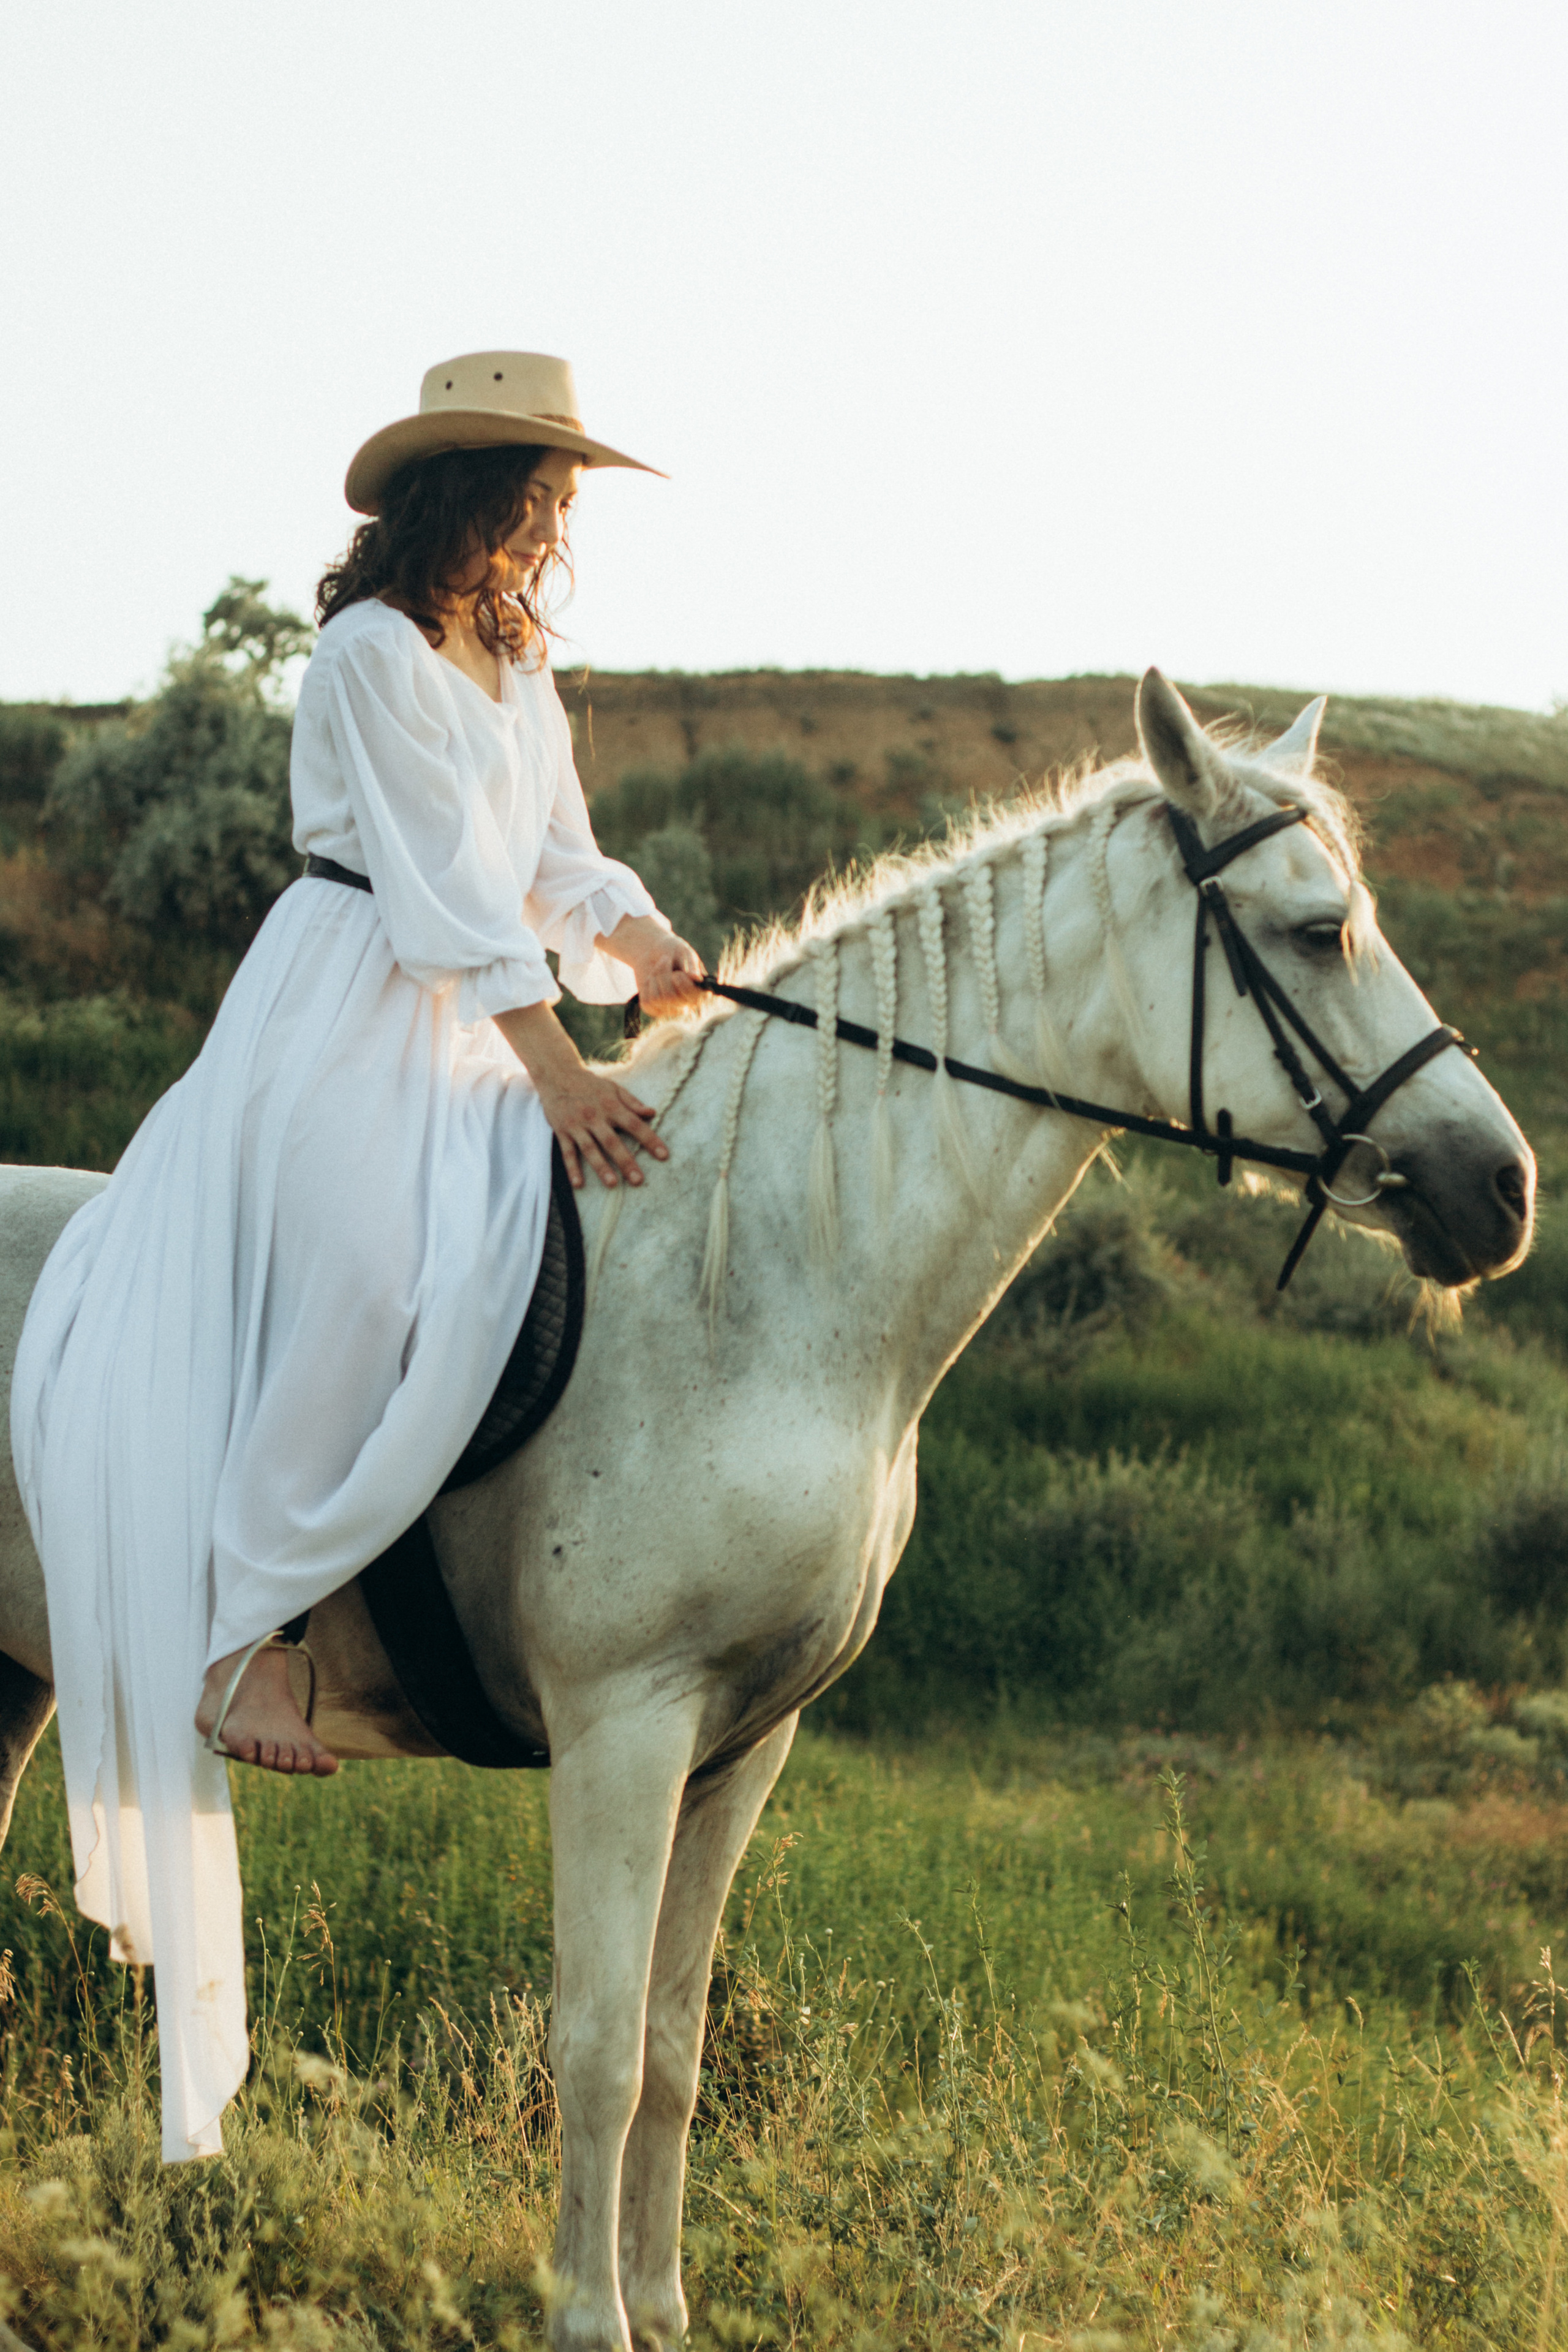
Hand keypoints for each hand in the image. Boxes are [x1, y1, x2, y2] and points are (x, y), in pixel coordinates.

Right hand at [494, 1002, 669, 1189]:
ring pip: (590, 1149)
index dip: (650, 1140)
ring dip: (601, 1167)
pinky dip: (572, 1168)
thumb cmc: (590, 1084)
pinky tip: (579, 1184)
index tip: (663, 1155)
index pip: (635, 1124)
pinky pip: (567, 1152)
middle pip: (612, 1142)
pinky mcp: (562, 1131)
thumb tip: (652, 1113)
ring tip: (613, 1183)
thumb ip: (633, 1102)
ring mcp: (577, 1125)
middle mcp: (594, 1116)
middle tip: (638, 1180)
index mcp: (611, 1106)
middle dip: (626, 1162)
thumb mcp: (614, 1088)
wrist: (557, 1074)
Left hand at [601, 914, 706, 1015]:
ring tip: (658, 968)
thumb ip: (691, 964)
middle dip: (663, 974)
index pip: (694, 997)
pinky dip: (646, 986)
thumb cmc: (672, 950)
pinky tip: (652, 980)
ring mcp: (671, 1009)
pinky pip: (646, 1002)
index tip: (678, 973)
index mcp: (700, 990)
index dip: (683, 984)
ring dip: (655, 978)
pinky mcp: (654, 1009)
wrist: (652, 951)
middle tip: (665, 960)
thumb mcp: (683, 952)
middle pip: (670, 997)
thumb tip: (697, 978)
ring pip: (657, 999)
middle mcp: (687, 1004)